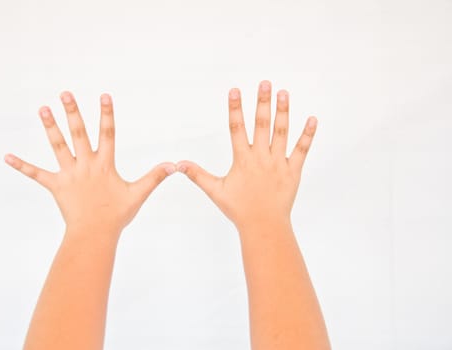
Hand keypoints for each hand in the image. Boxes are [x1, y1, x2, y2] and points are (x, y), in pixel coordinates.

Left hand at [4, 91, 175, 237]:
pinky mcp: (56, 186)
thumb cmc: (116, 215)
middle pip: (79, 133)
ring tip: (43, 108)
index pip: (108, 134)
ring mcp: (69, 174)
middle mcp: (86, 165)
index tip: (104, 95)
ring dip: (50, 127)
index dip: (107, 114)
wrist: (94, 234)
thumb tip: (174, 165)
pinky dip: (21, 165)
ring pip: (58, 146)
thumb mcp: (138, 194)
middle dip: (73, 112)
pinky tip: (6, 156)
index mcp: (105, 164)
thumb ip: (154, 177)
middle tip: (65, 93)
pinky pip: (36, 174)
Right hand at [176, 80, 316, 232]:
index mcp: (242, 160)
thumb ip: (198, 175)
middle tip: (265, 83)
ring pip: (281, 133)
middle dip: (262, 103)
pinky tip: (312, 119)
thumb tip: (179, 164)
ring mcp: (278, 163)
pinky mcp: (293, 171)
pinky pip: (302, 150)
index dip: (235, 108)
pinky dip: (308, 135)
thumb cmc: (239, 209)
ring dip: (283, 112)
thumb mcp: (216, 191)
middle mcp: (261, 158)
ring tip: (284, 93)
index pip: (236, 128)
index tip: (235, 90)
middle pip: (261, 125)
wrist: (264, 226)